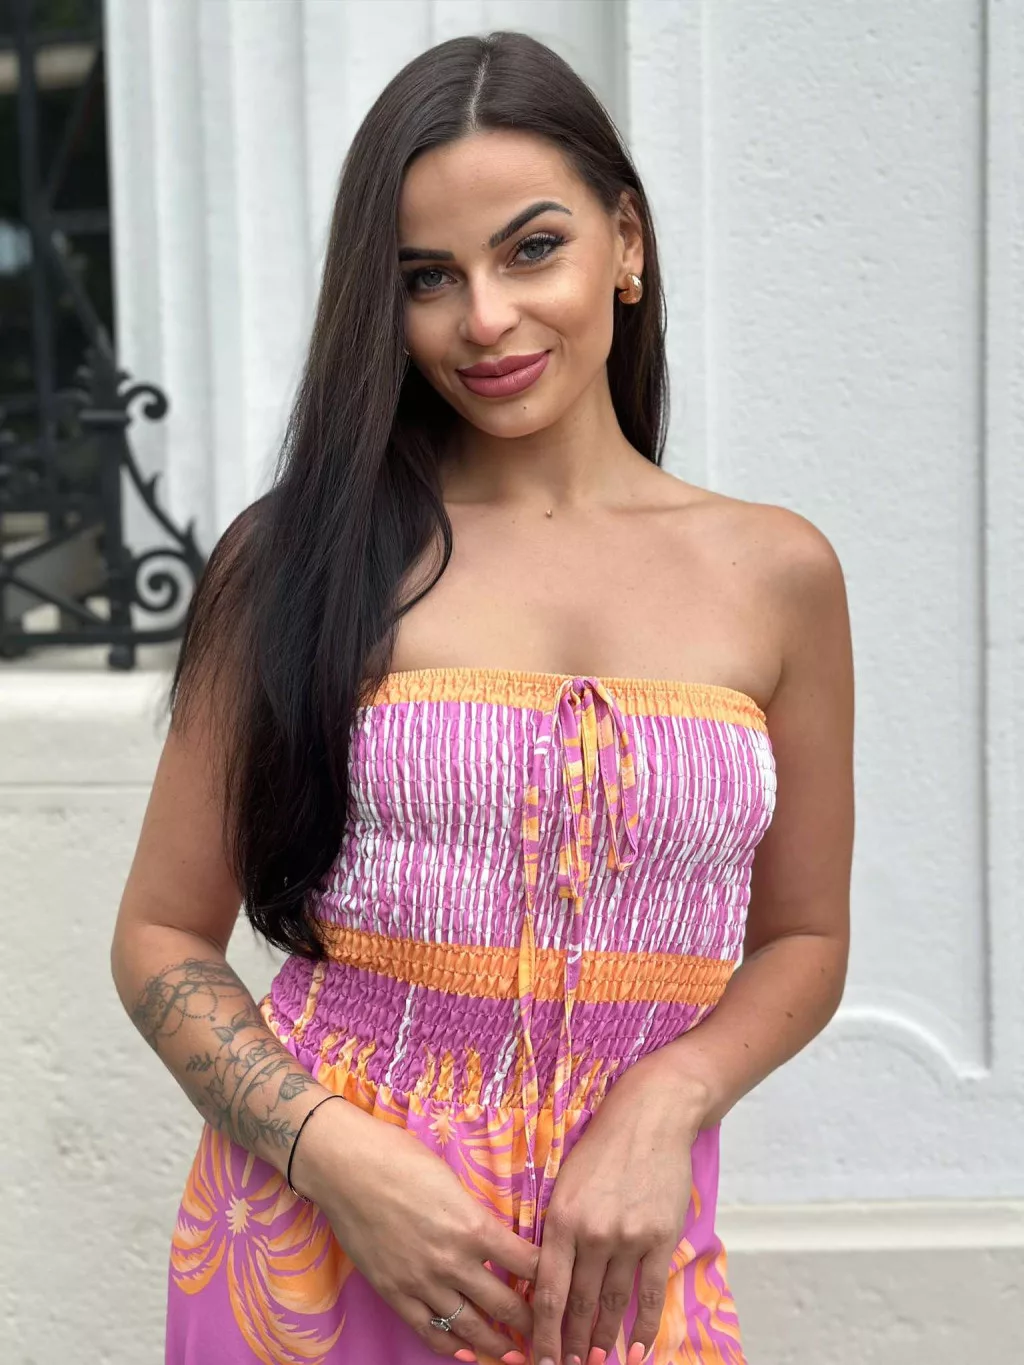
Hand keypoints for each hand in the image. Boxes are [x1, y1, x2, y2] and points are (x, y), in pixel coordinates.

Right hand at [291, 1096, 538, 1360]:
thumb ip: (475, 1214)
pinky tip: (467, 1355)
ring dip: (497, 1345)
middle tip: (549, 1333)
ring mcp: (422, 1282)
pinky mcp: (394, 1294)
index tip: (561, 1286)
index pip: (527, 1264)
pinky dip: (451, 1347)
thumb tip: (493, 1236)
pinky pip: (429, 1332)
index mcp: (474, 1227)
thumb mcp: (453, 1181)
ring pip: (471, 1328)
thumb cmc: (401, 1158)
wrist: (347, 1167)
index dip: (549, 1279)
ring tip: (517, 1355)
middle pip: (505, 1305)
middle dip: (531, 1322)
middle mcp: (453, 1261)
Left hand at [530, 1056, 705, 1364]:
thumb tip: (546, 1280)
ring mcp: (629, 1237)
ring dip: (604, 1340)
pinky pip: (650, 1293)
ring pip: (613, 1304)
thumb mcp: (565, 1183)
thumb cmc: (602, 1147)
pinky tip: (637, 1348)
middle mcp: (593, 1233)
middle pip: (580, 1305)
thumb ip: (558, 1231)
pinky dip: (644, 1325)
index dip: (543, 1334)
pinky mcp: (660, 1237)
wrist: (650, 1116)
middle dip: (572, 1345)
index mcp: (561, 1219)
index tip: (539, 1360)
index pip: (548, 1293)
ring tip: (597, 1363)